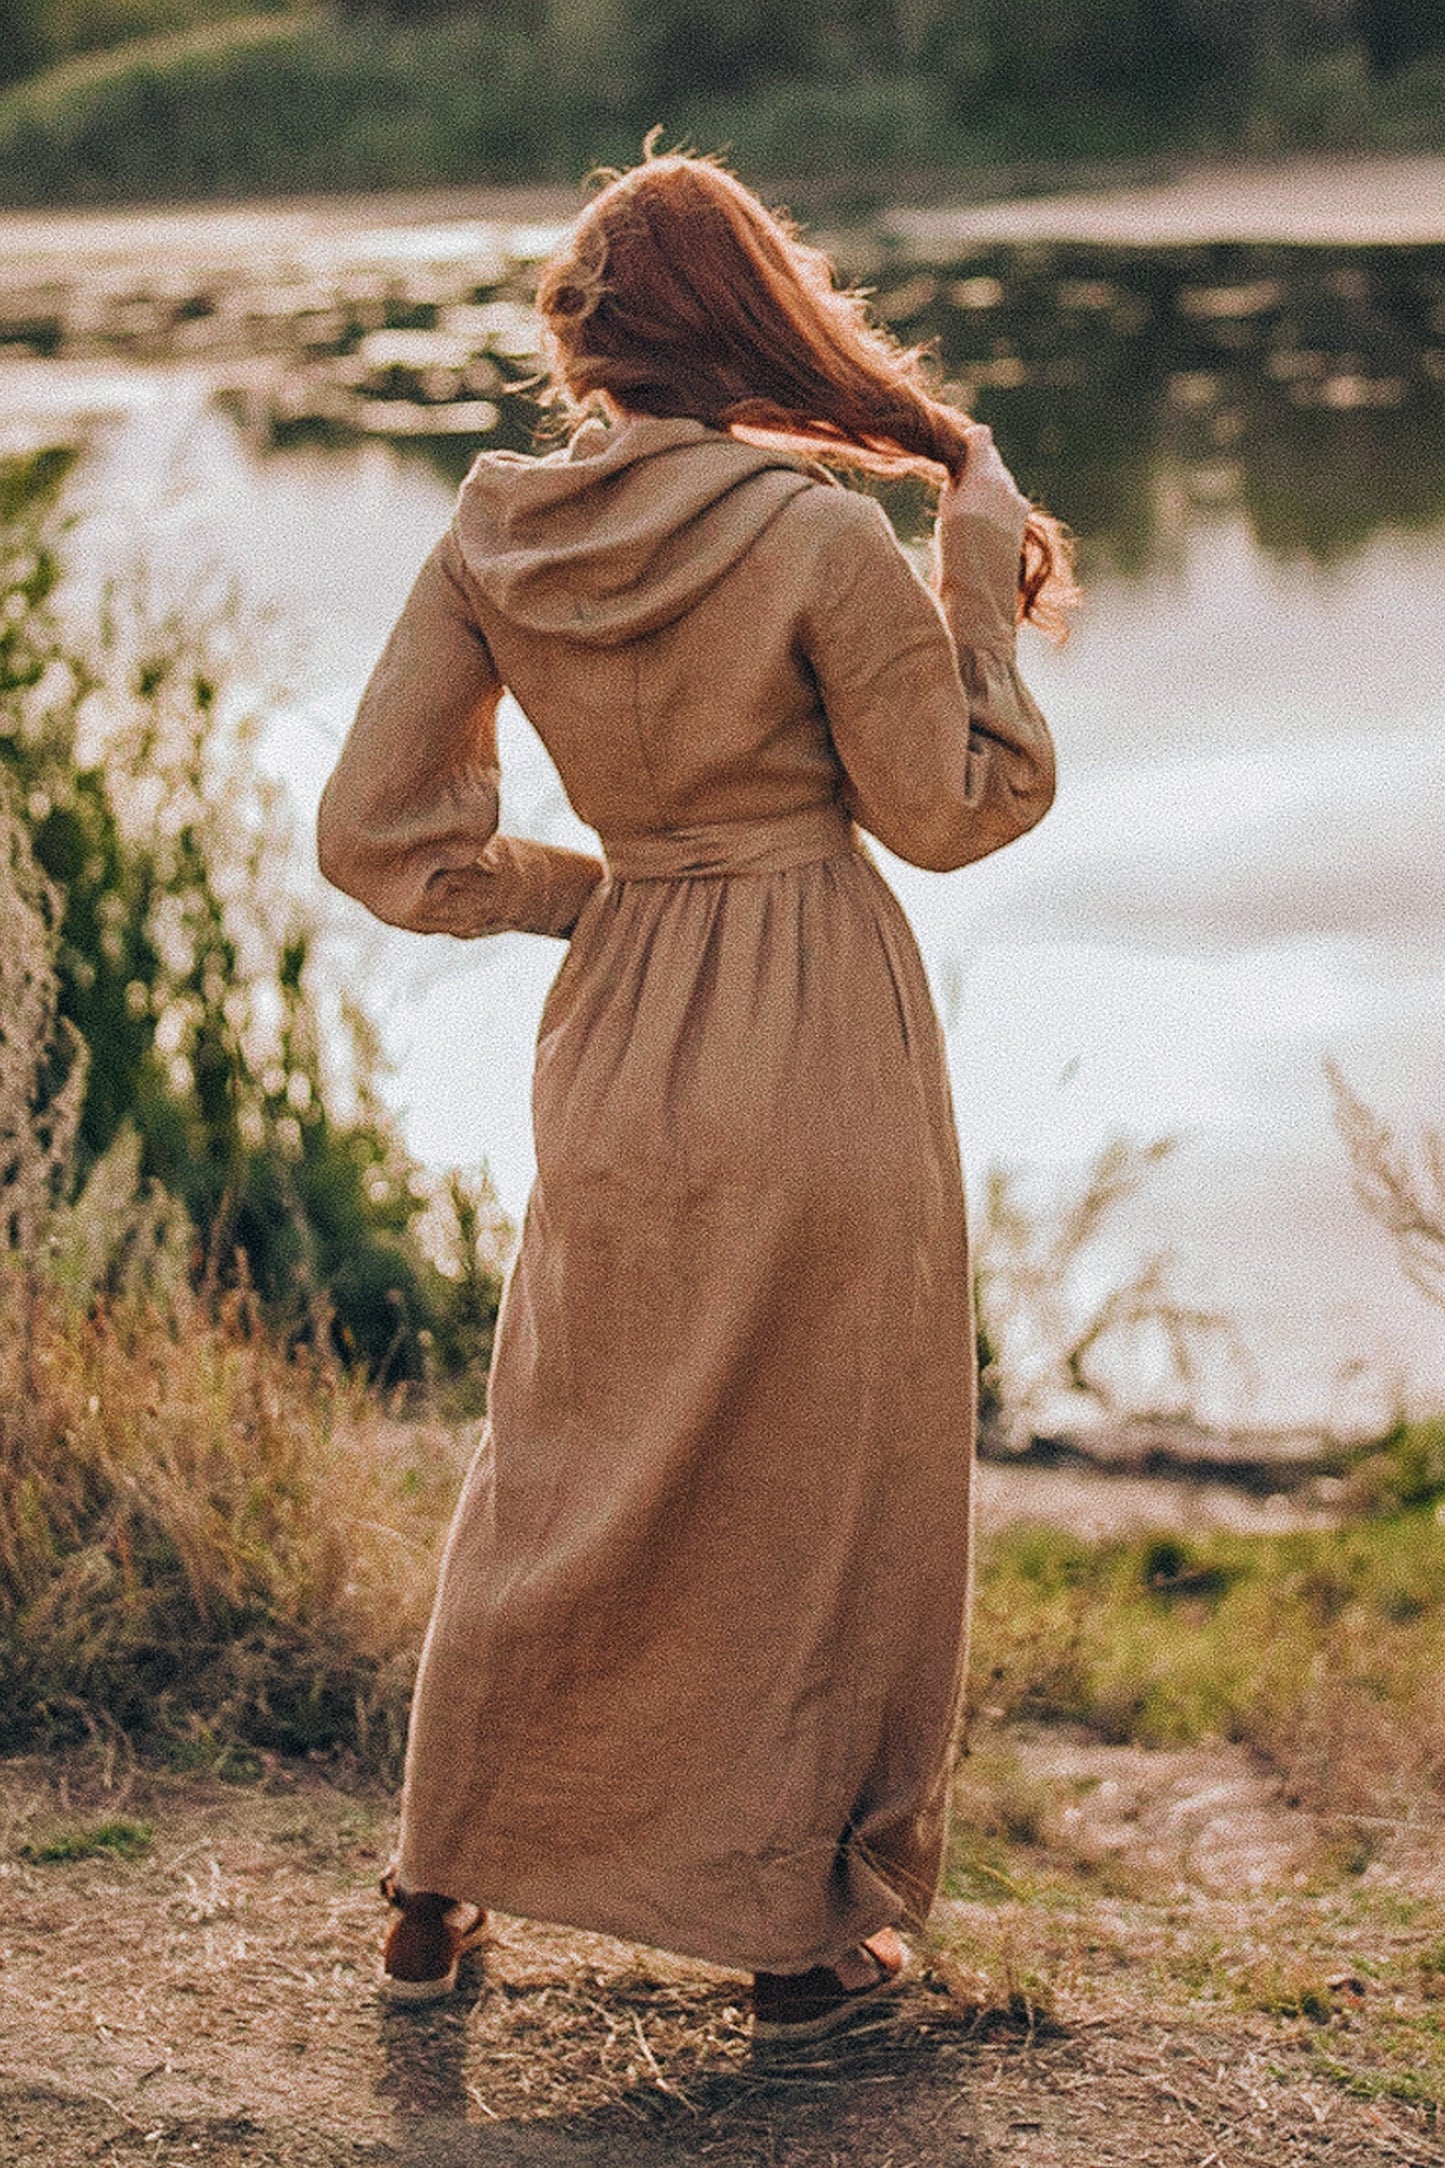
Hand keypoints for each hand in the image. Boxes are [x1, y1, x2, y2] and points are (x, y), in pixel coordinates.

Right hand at [940, 423, 1030, 542]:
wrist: (981, 582)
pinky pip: (1010, 501)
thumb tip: (961, 473)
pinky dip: (999, 506)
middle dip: (979, 469)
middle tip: (962, 489)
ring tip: (973, 516)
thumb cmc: (955, 545)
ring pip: (1002, 482)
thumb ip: (956, 483)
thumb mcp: (947, 508)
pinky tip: (987, 528)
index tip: (961, 455)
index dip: (970, 442)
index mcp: (982, 473)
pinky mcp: (1023, 518)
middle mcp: (1004, 481)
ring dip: (989, 489)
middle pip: (992, 460)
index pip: (981, 436)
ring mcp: (1017, 499)